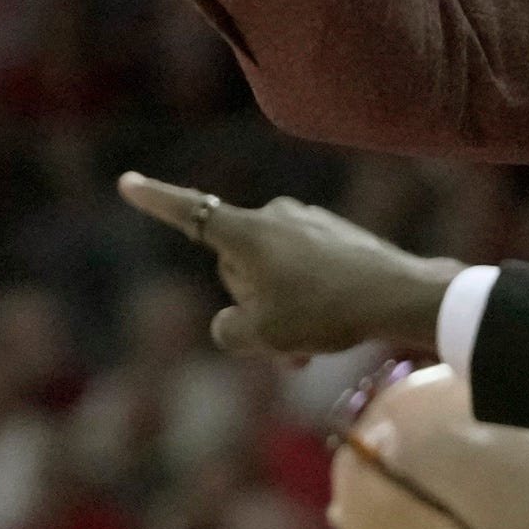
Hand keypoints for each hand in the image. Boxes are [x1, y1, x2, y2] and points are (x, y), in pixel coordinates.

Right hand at [118, 175, 457, 355]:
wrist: (401, 297)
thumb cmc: (327, 312)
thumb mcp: (261, 336)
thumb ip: (228, 331)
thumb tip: (234, 322)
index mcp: (247, 232)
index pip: (188, 213)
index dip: (155, 201)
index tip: (128, 183)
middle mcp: (274, 216)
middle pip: (236, 267)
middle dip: (250, 304)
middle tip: (282, 335)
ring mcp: (308, 223)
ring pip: (272, 276)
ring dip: (281, 312)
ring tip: (308, 346)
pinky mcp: (336, 236)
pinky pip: (303, 273)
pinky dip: (306, 303)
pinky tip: (329, 334)